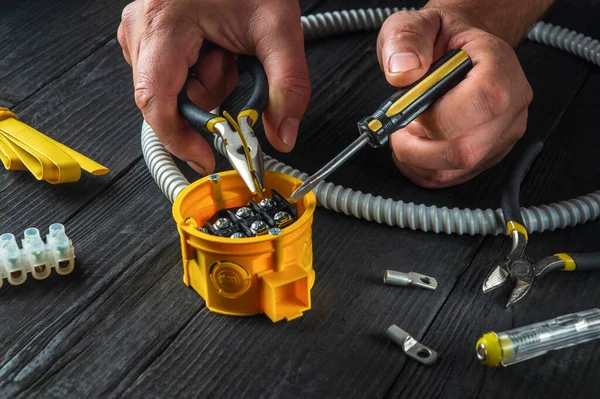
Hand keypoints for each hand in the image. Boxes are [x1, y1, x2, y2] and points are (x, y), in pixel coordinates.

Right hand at [118, 0, 310, 174]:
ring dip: (207, 81)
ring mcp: (142, 30)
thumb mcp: (278, 27)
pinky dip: (199, 71)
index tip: (205, 158)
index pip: (157, 103)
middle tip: (233, 66)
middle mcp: (142, 28)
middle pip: (168, 99)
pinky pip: (172, 74)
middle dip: (210, 95)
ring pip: (172, 89)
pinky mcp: (149, 34)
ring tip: (225, 48)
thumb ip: (288, 85)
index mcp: (163, 23)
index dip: (180, 140)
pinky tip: (214, 47)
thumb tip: (283, 134)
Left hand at [377, 8, 532, 187]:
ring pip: (458, 169)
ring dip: (419, 161)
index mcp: (499, 67)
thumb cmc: (442, 39)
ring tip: (406, 137)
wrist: (460, 51)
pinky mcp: (491, 154)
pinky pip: (455, 177)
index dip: (435, 116)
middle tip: (399, 132)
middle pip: (468, 149)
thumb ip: (406, 40)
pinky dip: (425, 171)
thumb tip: (402, 72)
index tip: (410, 111)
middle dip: (419, 148)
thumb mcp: (417, 25)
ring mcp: (504, 134)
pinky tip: (415, 151)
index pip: (481, 104)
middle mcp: (511, 105)